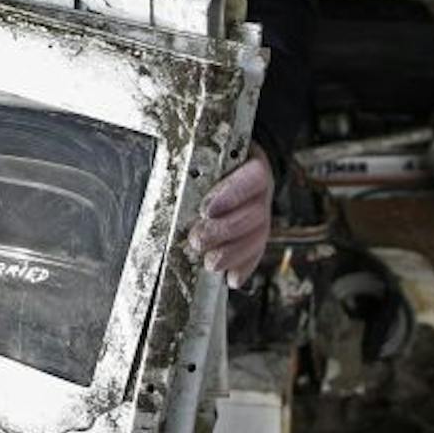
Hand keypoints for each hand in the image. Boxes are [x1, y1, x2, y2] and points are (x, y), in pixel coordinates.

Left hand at [191, 144, 275, 287]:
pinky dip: (243, 267)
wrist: (221, 166)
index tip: (206, 210)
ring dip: (233, 253)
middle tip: (198, 240)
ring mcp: (262, 214)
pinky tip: (231, 278)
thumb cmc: (206, 160)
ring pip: (257, 236)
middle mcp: (261, 190)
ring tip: (210, 263)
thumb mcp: (200, 154)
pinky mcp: (257, 236)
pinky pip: (256, 254)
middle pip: (254, 213)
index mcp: (251, 164)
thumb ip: (192, 163)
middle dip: (225, 230)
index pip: (252, 177)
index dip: (232, 195)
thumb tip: (171, 168)